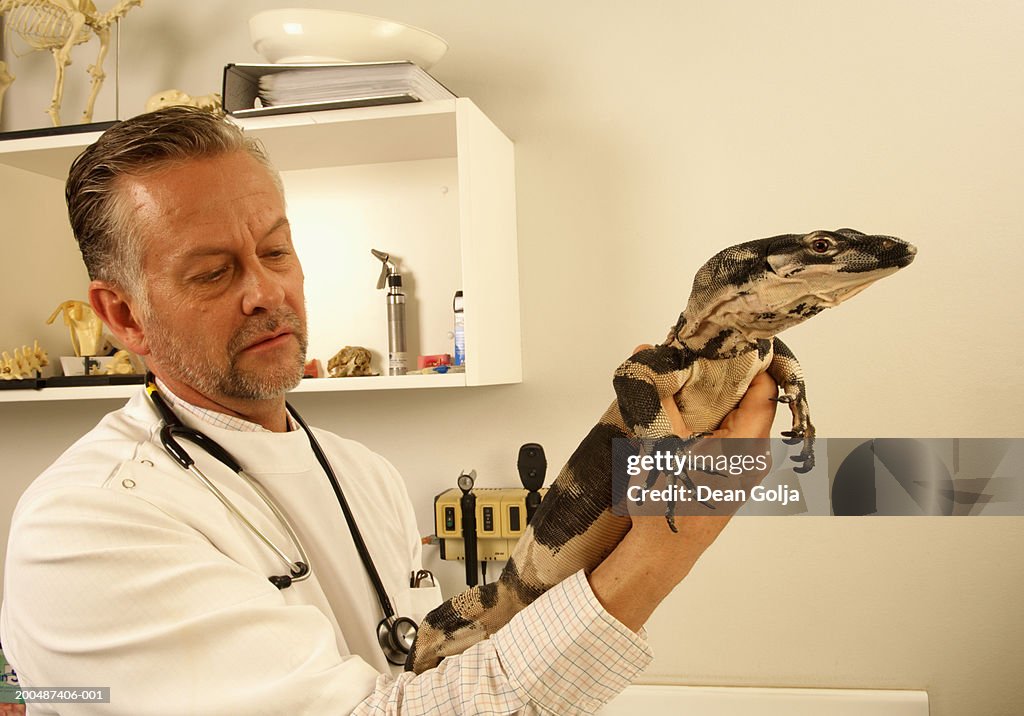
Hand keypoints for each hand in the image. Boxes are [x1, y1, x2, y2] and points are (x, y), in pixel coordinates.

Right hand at [587, 346, 778, 631]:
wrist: (661, 553)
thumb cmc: (667, 507)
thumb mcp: (658, 446)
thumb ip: (656, 396)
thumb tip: (646, 350)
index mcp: (748, 447)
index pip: (765, 388)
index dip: (748, 358)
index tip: (723, 336)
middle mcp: (755, 454)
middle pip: (750, 397)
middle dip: (723, 371)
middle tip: (695, 347)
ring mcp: (743, 463)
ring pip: (736, 413)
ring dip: (712, 392)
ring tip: (684, 369)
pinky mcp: (728, 469)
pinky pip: (725, 428)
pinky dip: (707, 411)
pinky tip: (682, 402)